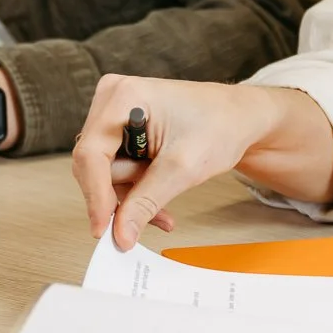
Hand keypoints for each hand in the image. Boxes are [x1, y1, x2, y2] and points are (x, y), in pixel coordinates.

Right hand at [72, 75, 332, 245]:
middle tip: (156, 215)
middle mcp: (112, 99)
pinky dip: (137, 191)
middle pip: (95, 165)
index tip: (103, 231)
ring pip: (105, 173)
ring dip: (133, 198)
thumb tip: (120, 235)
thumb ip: (146, 202)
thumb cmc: (220, 127)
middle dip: (123, 197)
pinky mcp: (121, 128)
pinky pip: (116, 169)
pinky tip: (158, 205)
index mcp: (123, 96)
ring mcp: (115, 113)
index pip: (90, 154)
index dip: (95, 196)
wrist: (241, 118)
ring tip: (164, 213)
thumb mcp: (182, 169)